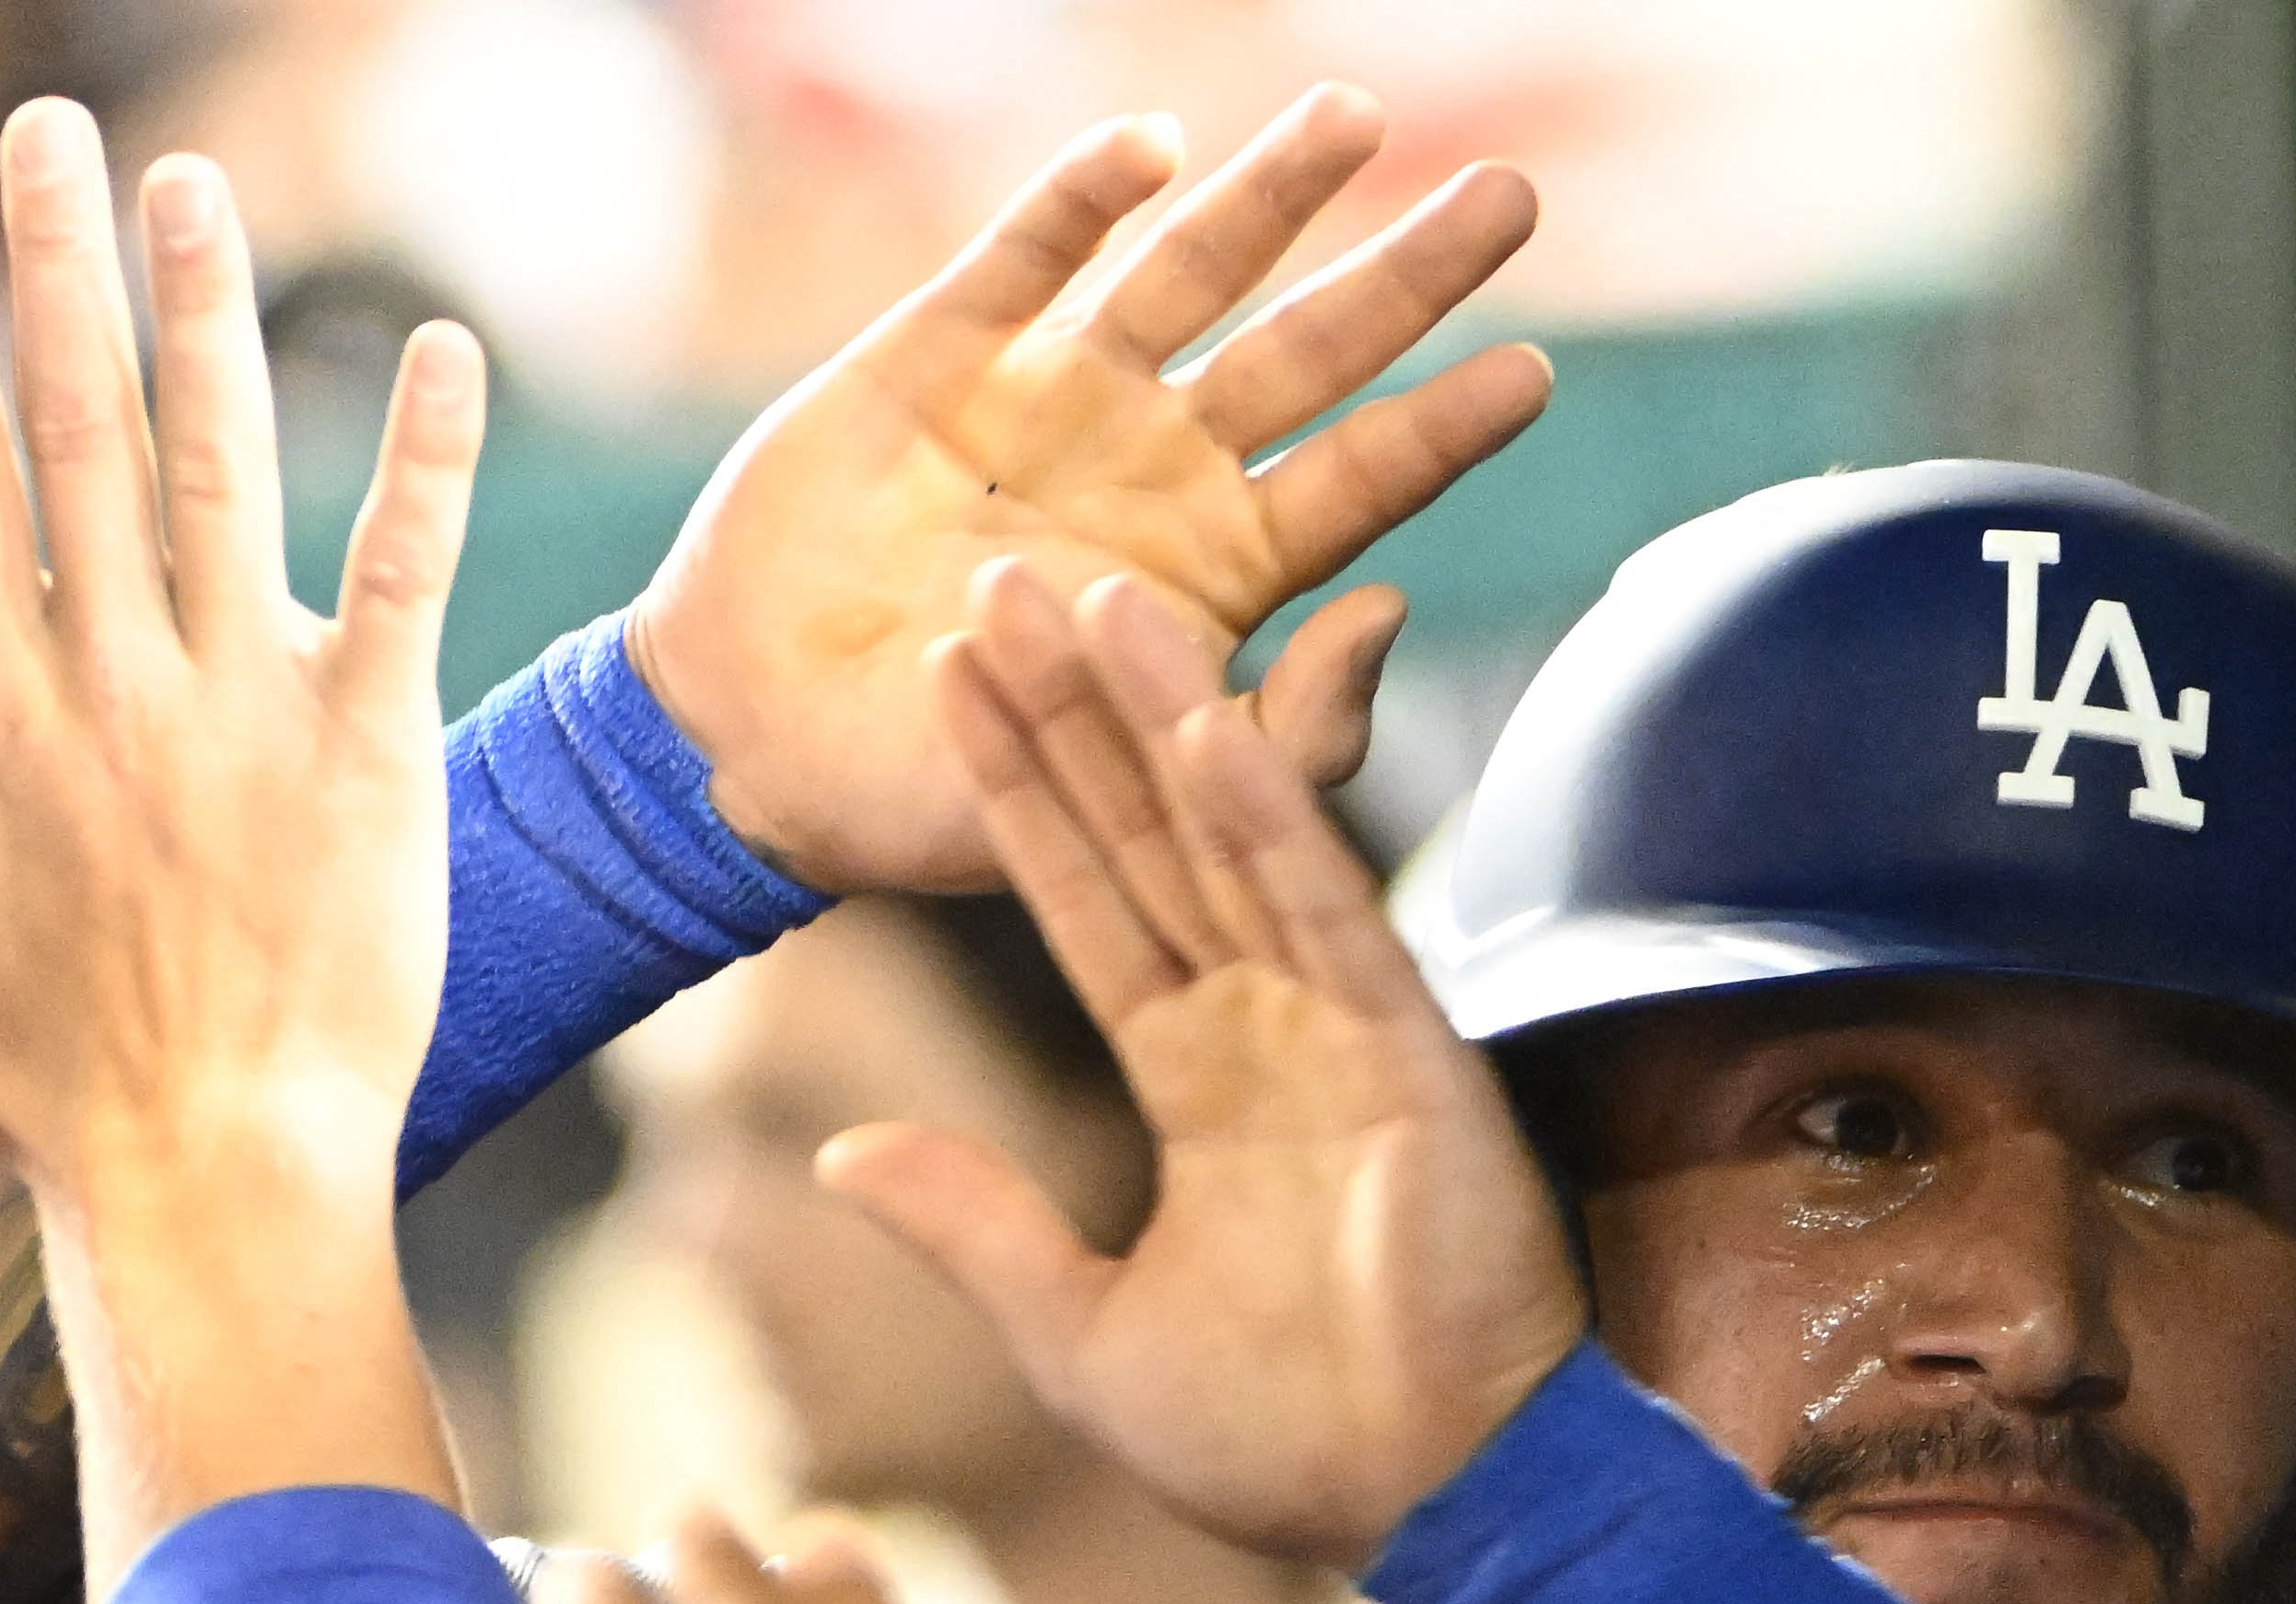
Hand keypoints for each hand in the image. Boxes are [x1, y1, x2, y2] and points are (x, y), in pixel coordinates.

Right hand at [0, 102, 479, 1572]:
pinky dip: (429, 460)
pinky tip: (446, 348)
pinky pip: (410, 576)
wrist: (211, 1174)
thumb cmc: (32, 1087)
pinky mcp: (373, 750)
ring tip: (187, 187)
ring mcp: (248, 707)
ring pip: (225, 467)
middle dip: (56, 269)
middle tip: (51, 131)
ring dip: (205, 314)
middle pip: (80, 429)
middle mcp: (115, 680)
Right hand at [638, 86, 1549, 895]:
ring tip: (1357, 118)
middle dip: (1408, 275)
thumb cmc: (951, 793)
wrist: (762, 757)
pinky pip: (1025, 257)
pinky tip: (1152, 148)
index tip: (1533, 374)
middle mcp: (1153, 465)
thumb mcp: (1140, 791)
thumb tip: (1394, 611)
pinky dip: (1083, 200)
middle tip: (1513, 200)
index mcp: (1216, 568)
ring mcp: (1050, 397)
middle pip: (1311, 352)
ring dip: (1269, 196)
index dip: (1444, 425)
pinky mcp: (939, 352)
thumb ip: (1281, 729)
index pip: (1360, 480)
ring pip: (1187, 275)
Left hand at [819, 562, 1585, 1566]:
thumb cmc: (1283, 1446)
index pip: (1085, 908)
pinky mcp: (1410, 1052)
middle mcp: (1265, 1032)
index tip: (952, 683)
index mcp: (1192, 1085)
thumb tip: (840, 1157)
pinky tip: (1209, 722)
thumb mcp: (1078, 1336)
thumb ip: (977, 1229)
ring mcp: (1340, 1030)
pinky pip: (1329, 914)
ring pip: (1229, 843)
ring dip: (1162, 716)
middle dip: (1073, 713)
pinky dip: (1270, 820)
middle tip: (1000, 574)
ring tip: (1091, 587)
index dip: (1018, 797)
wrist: (1430, 1506)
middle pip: (1147, 841)